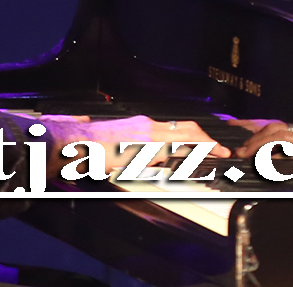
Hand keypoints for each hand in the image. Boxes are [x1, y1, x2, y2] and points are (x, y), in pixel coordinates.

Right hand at [38, 114, 224, 166]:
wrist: (70, 141)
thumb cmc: (86, 143)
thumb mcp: (112, 138)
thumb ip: (129, 143)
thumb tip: (139, 149)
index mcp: (141, 125)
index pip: (177, 127)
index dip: (196, 134)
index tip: (210, 142)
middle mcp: (146, 127)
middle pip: (185, 129)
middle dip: (207, 139)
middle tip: (222, 150)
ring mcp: (142, 138)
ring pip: (181, 141)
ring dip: (200, 149)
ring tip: (215, 156)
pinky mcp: (136, 151)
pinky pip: (165, 156)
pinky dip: (180, 161)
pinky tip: (190, 166)